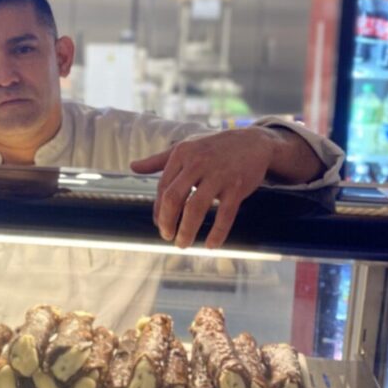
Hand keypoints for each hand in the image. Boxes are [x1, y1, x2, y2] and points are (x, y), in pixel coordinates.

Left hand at [131, 128, 277, 248]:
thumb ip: (158, 160)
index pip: (163, 187)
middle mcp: (198, 162)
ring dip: (187, 230)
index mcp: (182, 154)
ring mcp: (218, 174)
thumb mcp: (185, 148)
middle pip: (174, 198)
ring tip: (182, 244)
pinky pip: (225, 215)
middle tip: (167, 236)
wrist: (254, 142)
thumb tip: (132, 166)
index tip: (159, 224)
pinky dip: (217, 233)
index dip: (158, 209)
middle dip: (167, 222)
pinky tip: (211, 245)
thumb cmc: (213, 147)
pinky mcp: (237, 186)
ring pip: (196, 208)